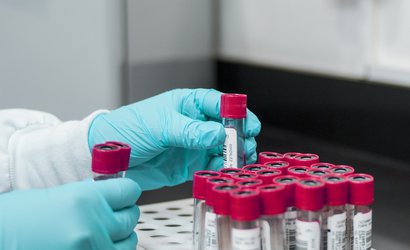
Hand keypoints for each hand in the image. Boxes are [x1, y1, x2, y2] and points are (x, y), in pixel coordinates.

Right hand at [0, 179, 140, 249]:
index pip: (130, 190)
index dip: (126, 192)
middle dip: (123, 214)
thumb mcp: (59, 196)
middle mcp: (92, 224)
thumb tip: (113, 197)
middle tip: (112, 214)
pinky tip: (99, 245)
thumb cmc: (17, 218)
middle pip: (131, 216)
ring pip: (129, 242)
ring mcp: (91, 249)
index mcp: (85, 198)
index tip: (124, 194)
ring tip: (107, 233)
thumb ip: (91, 197)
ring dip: (121, 237)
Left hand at [88, 88, 260, 189]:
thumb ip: (191, 131)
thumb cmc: (128, 129)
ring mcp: (192, 145)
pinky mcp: (188, 165)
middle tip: (245, 148)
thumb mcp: (161, 126)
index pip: (219, 104)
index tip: (249, 125)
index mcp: (187, 105)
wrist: (108, 156)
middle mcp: (193, 124)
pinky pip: (210, 166)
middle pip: (226, 128)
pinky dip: (218, 169)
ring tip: (236, 164)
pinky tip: (221, 172)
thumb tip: (219, 134)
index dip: (237, 113)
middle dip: (238, 137)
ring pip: (221, 149)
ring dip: (231, 156)